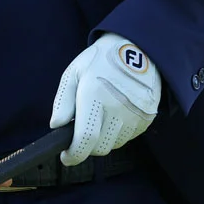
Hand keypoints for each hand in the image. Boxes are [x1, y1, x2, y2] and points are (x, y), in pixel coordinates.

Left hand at [49, 32, 160, 165]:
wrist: (137, 47)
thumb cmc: (100, 60)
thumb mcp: (74, 73)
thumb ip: (62, 101)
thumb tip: (56, 126)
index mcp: (94, 95)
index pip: (85, 139)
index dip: (74, 154)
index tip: (66, 156)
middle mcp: (117, 107)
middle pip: (99, 147)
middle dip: (87, 145)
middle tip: (82, 130)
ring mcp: (135, 113)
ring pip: (114, 144)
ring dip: (103, 138)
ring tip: (101, 115)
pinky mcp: (147, 117)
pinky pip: (128, 137)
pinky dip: (118, 132)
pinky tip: (116, 113)